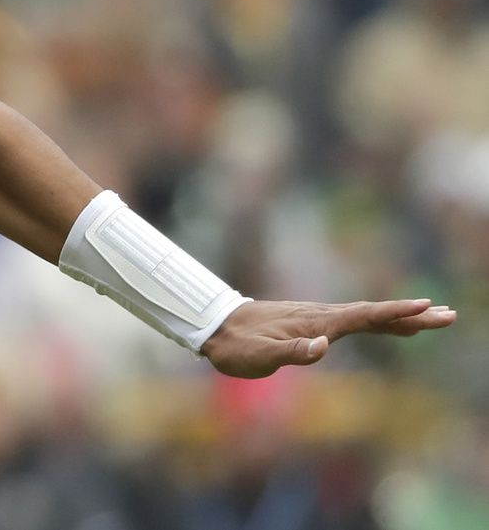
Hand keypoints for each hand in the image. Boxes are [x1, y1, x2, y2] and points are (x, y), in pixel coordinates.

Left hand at [201, 298, 455, 377]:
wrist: (214, 328)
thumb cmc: (236, 347)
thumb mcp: (260, 356)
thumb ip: (291, 352)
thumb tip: (323, 347)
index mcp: (315, 322)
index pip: (362, 316)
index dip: (394, 312)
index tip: (426, 307)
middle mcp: (321, 316)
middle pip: (374, 314)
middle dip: (411, 315)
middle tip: (449, 315)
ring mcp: (318, 318)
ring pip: (368, 316)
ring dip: (401, 317)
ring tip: (434, 318)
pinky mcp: (313, 323)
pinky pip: (355, 321)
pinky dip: (379, 322)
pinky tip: (391, 326)